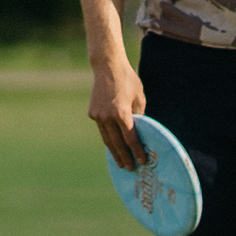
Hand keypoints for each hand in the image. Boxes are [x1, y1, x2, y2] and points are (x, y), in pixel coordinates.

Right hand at [88, 53, 148, 167]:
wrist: (107, 67)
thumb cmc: (128, 80)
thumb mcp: (139, 98)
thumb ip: (140, 116)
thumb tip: (140, 132)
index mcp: (122, 114)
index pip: (131, 139)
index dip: (137, 152)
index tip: (142, 161)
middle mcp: (108, 117)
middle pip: (117, 144)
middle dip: (124, 157)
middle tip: (130, 168)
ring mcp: (98, 116)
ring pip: (107, 139)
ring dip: (114, 152)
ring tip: (120, 162)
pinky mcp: (92, 113)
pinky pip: (102, 129)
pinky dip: (108, 138)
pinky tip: (113, 145)